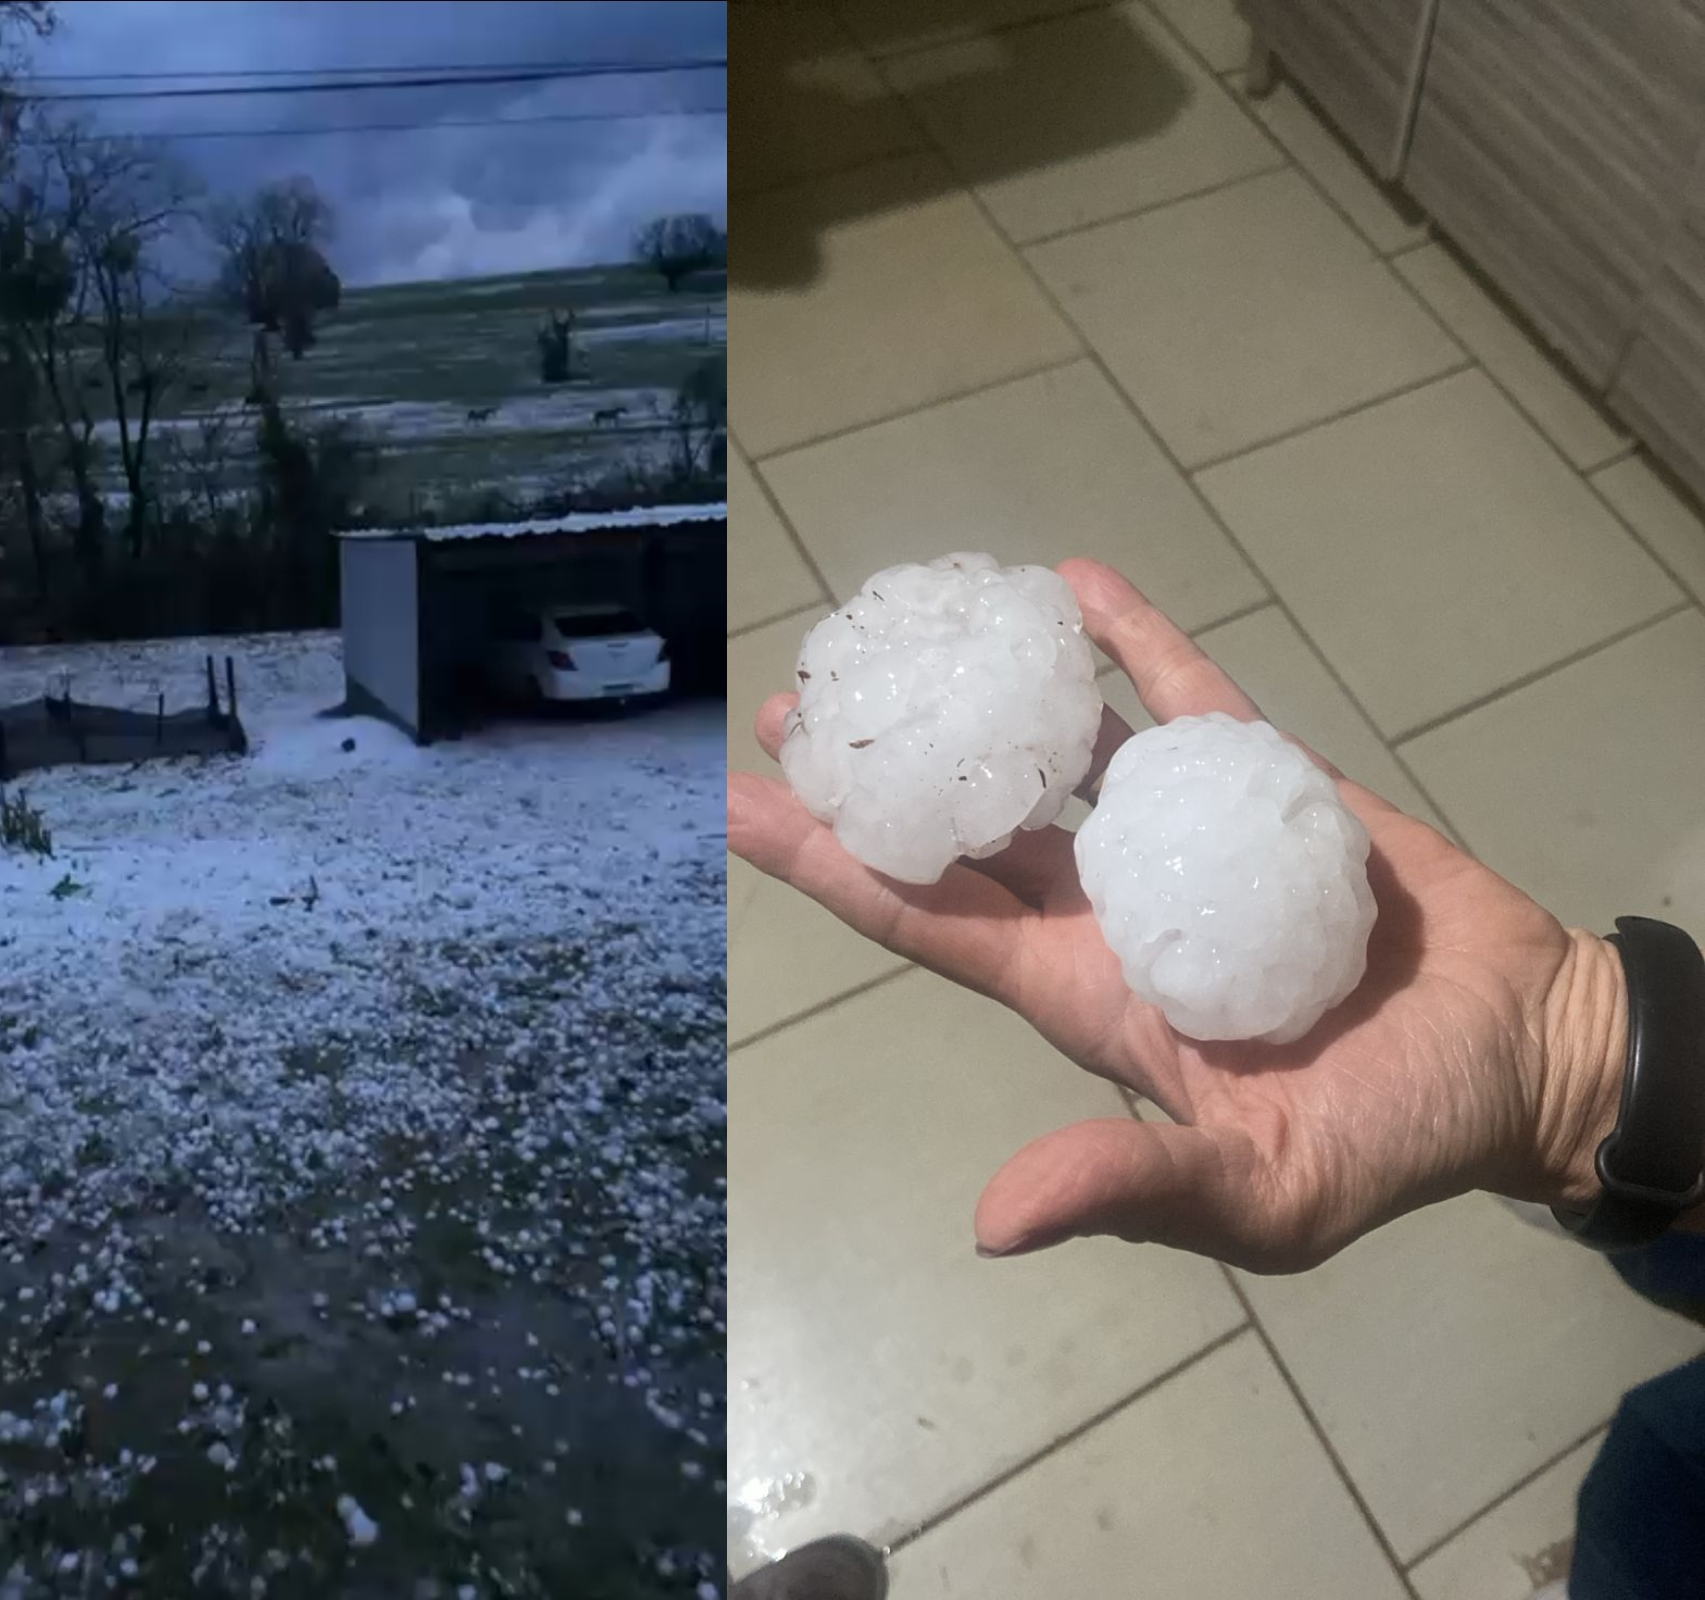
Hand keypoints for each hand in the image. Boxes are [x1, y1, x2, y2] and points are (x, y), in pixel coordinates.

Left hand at [728, 559, 1628, 1272]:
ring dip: (982, 693)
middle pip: (956, 823)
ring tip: (906, 628)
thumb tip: (990, 1223)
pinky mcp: (1257, 779)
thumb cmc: (1389, 1130)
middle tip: (790, 701)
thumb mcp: (1263, 1192)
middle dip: (870, 771)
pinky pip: (1182, 697)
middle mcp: (1099, 903)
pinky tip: (1073, 587)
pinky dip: (1133, 644)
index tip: (731, 804)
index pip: (923, 918)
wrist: (1521, 1055)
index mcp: (1077, 989)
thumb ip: (1133, 1181)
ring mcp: (1172, 833)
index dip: (826, 865)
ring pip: (1051, 749)